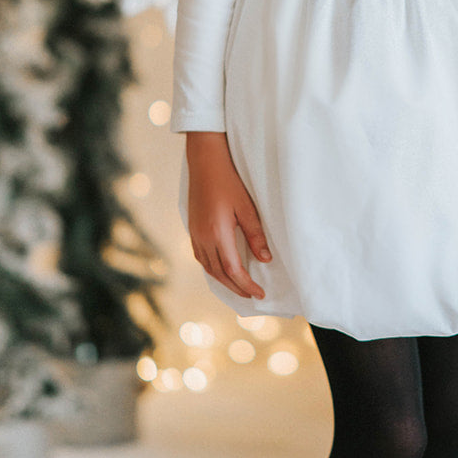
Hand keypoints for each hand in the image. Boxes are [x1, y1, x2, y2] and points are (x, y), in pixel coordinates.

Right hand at [186, 132, 271, 300]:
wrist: (205, 162)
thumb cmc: (229, 181)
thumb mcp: (247, 208)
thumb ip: (256, 235)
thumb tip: (265, 260)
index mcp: (217, 233)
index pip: (233, 270)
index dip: (247, 285)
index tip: (260, 294)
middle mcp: (203, 238)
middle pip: (219, 274)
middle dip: (237, 288)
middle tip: (253, 295)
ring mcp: (194, 234)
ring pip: (208, 268)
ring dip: (224, 281)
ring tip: (240, 286)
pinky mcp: (192, 229)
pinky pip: (201, 257)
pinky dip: (213, 269)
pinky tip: (222, 269)